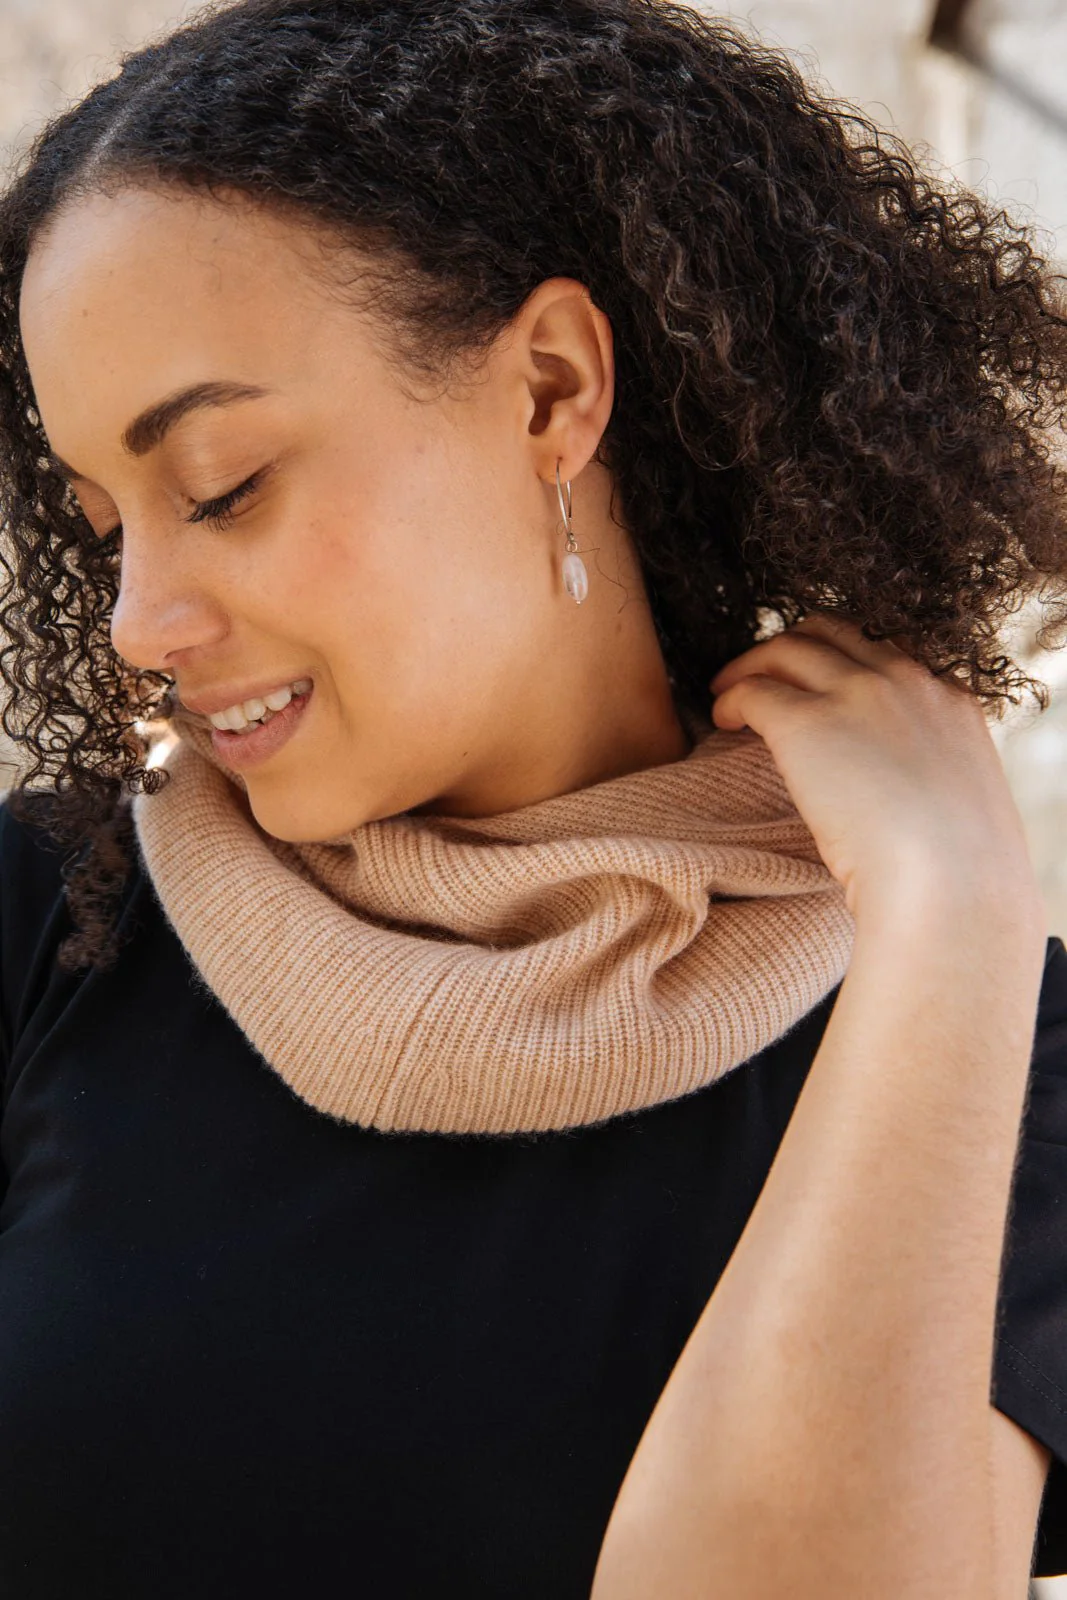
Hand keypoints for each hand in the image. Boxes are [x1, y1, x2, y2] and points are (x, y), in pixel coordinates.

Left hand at [708, 610, 1043, 924]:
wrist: (948, 885)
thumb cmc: (958, 874)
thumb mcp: (963, 805)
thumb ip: (931, 779)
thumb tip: (902, 798)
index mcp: (950, 699)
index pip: (889, 652)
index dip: (845, 661)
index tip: (821, 684)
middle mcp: (905, 680)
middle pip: (833, 632)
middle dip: (792, 648)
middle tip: (762, 674)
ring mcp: (856, 694)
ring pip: (787, 648)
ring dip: (751, 666)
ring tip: (726, 692)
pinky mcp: (806, 722)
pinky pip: (754, 690)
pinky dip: (730, 699)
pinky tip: (722, 721)